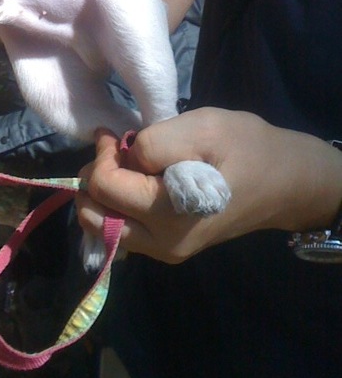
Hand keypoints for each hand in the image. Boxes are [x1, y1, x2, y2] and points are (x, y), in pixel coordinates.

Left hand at [76, 107, 341, 263]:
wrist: (285, 181)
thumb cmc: (246, 148)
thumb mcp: (202, 127)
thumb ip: (156, 141)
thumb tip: (126, 157)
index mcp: (169, 214)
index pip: (104, 187)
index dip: (102, 154)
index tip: (115, 133)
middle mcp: (162, 243)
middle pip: (93, 216)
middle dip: (93, 178)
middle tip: (112, 150)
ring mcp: (165, 250)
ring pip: (104, 227)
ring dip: (101, 194)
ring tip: (121, 164)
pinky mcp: (169, 248)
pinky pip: (123, 232)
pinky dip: (115, 207)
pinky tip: (131, 182)